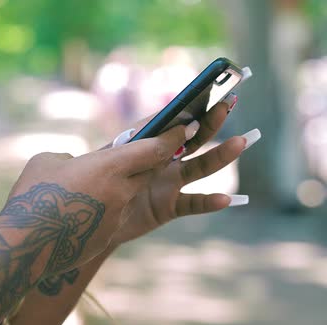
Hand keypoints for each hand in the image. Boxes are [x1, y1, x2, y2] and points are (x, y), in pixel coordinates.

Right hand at [1, 124, 193, 274]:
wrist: (25, 246)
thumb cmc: (32, 196)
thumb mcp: (46, 161)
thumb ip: (69, 158)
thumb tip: (74, 164)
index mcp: (110, 166)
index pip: (154, 148)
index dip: (172, 136)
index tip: (185, 126)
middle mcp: (121, 191)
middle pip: (149, 172)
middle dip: (151, 161)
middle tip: (147, 151)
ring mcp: (117, 216)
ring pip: (128, 195)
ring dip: (118, 188)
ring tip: (89, 189)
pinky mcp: (108, 236)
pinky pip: (112, 215)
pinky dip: (103, 209)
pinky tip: (78, 213)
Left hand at [109, 99, 257, 244]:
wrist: (92, 223)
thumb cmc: (97, 187)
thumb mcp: (116, 164)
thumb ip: (146, 149)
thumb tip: (180, 129)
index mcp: (145, 144)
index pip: (171, 121)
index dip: (189, 107)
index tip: (209, 93)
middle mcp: (161, 160)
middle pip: (191, 139)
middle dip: (210, 122)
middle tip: (229, 104)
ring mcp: (167, 183)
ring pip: (199, 167)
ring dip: (220, 155)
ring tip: (241, 142)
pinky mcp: (169, 207)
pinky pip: (194, 203)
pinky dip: (210, 202)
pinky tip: (226, 199)